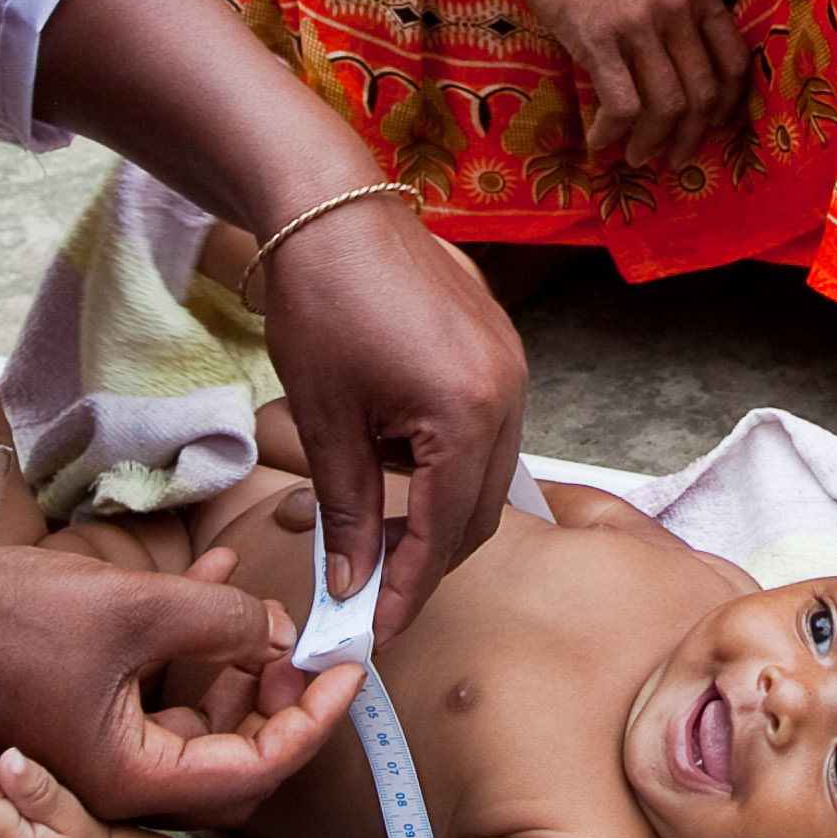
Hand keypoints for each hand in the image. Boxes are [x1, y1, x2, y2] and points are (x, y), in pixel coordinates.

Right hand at [0, 547, 357, 824]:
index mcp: (136, 780)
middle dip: (279, 700)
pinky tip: (212, 579)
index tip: (346, 673)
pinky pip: (156, 694)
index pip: (257, 767)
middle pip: (233, 759)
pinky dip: (189, 647)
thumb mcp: (134, 607)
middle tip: (310, 649)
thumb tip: (277, 631)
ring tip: (264, 610)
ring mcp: (100, 755)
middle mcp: (121, 784)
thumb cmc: (0, 626)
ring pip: (197, 724)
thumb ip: (220, 620)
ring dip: (237, 667)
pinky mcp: (83, 719)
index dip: (312, 719)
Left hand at [253, 169, 531, 640]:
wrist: (333, 208)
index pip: (447, 534)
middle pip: (480, 513)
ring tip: (366, 511)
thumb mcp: (326, 420)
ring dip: (434, 507)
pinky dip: (443, 461)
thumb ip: (349, 511)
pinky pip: (486, 431)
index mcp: (469, 415)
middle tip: (369, 587)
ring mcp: (514, 369)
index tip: (375, 629)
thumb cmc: (322, 305)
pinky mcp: (502, 350)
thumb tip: (351, 585)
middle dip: (427, 556)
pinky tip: (389, 453)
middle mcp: (510, 394)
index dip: (409, 589)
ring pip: (487, 475)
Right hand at [458, 0, 752, 172]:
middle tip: (676, 157)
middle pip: (704, 94)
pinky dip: (613, 134)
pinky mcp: (596, 39)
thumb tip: (680, 43)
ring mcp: (638, 25)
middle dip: (693, 136)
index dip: (727, 105)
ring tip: (638, 157)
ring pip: (667, 108)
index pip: (734, 61)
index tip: (712, 125)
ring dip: (654, 143)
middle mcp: (677, 8)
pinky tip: (599, 142)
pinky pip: (620, 106)